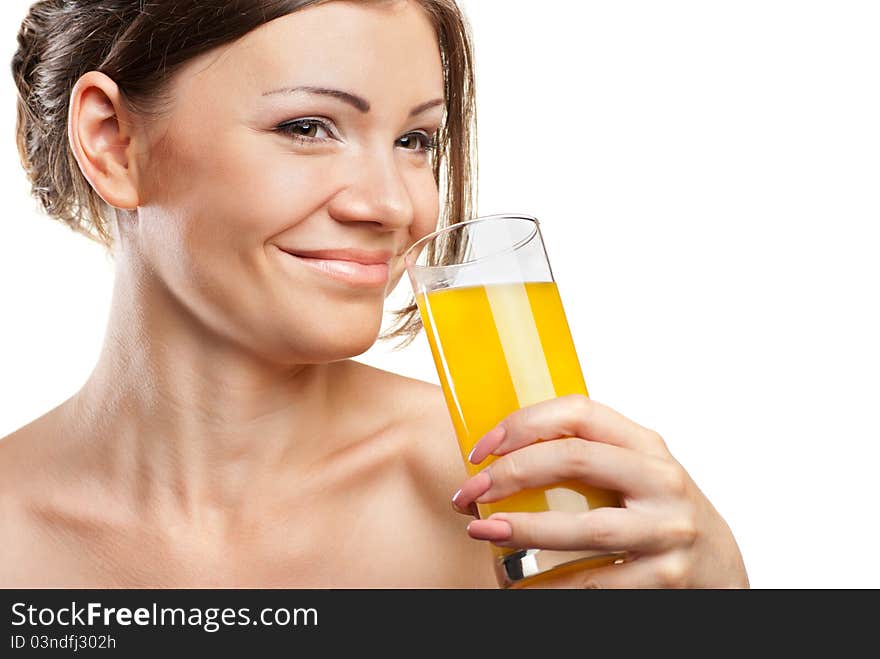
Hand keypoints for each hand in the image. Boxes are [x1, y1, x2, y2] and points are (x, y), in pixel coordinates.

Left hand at [451, 395, 748, 587]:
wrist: (721, 572)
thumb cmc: (660, 515)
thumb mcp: (636, 475)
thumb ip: (589, 458)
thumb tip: (501, 457)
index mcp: (646, 446)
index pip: (580, 412)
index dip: (523, 423)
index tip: (483, 447)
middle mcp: (661, 482)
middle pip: (575, 460)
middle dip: (512, 472)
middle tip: (470, 489)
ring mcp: (667, 531)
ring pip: (584, 528)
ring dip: (524, 529)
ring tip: (483, 530)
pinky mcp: (666, 578)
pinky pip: (594, 582)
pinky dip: (549, 585)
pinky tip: (518, 582)